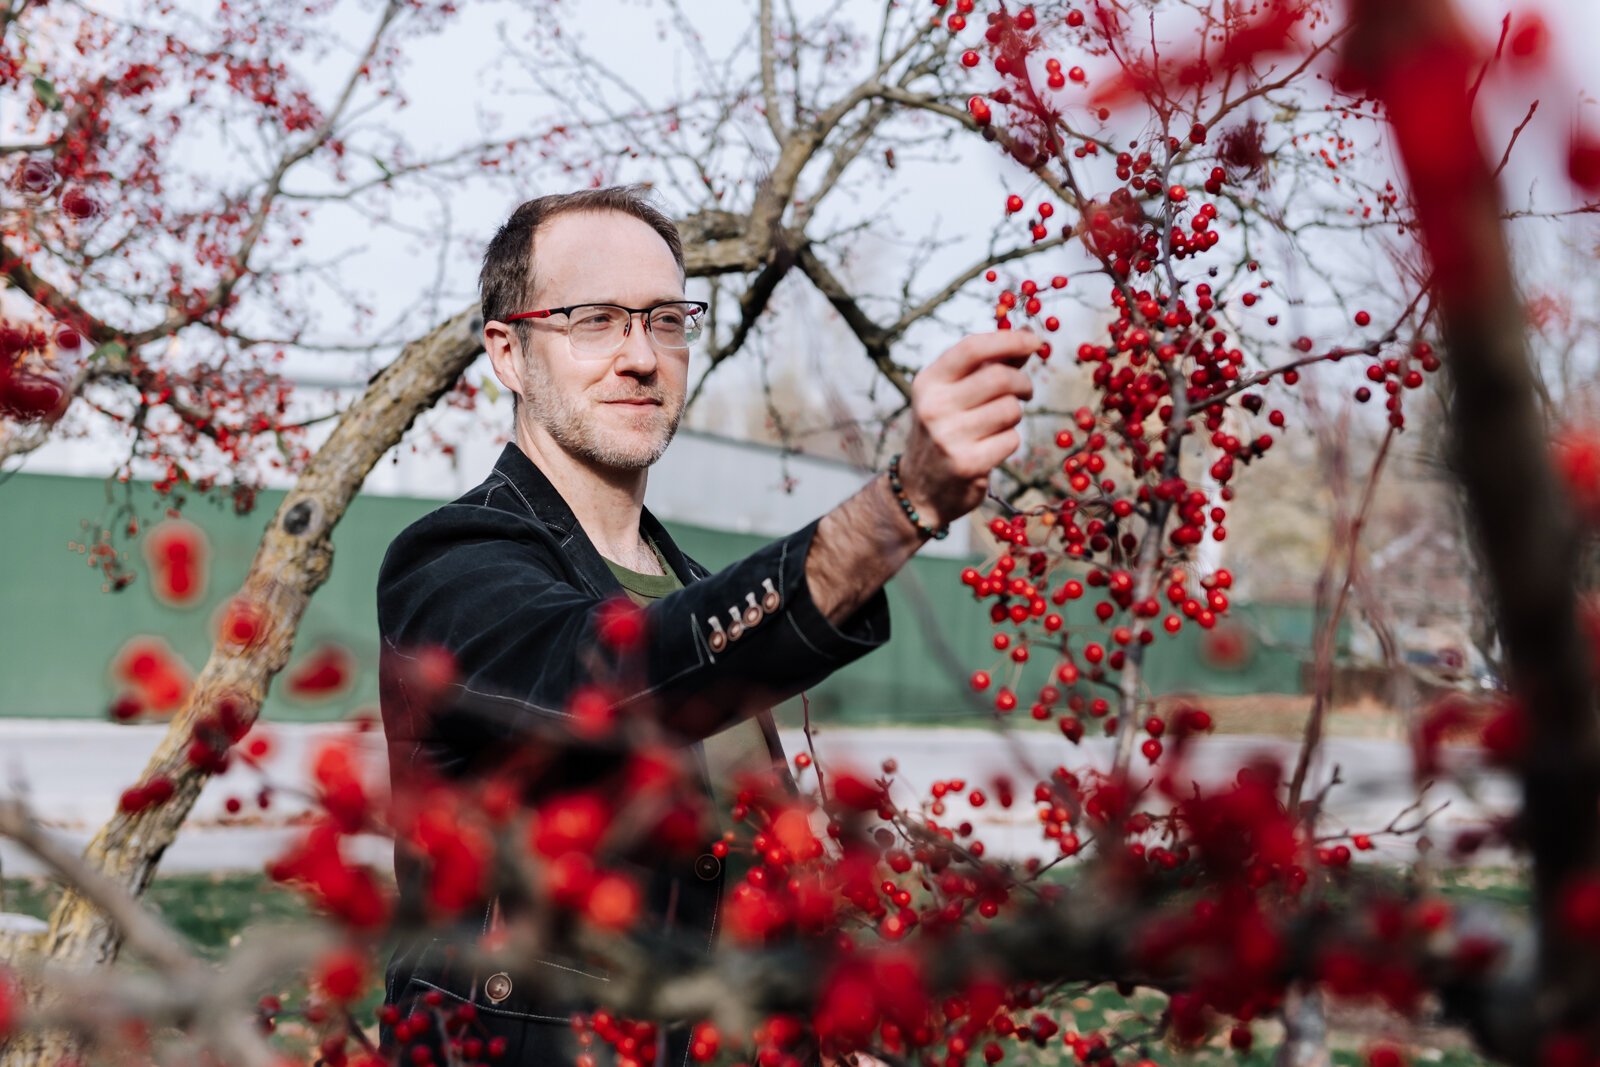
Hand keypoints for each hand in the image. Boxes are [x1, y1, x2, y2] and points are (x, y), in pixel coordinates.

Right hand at [899, 329, 1039, 527]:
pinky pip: (1012, 439)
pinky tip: (991, 447)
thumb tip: (1027, 334)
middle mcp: (934, 407)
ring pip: (1010, 409)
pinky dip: (1009, 441)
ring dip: (1014, 416)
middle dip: (1023, 383)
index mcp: (929, 382)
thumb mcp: (953, 393)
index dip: (1009, 340)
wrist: (921, 489)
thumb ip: (989, 364)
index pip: (972, 348)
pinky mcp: (967, 464)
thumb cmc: (945, 431)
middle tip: (1025, 391)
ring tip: (998, 424)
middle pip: (1000, 377)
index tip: (1034, 341)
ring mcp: (948, 437)